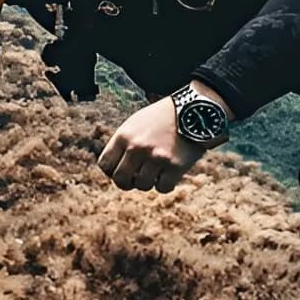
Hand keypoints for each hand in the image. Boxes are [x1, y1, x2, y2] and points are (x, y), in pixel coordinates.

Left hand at [97, 82, 231, 193]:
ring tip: (155, 172)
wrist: (194, 111)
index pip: (105, 165)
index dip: (112, 172)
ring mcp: (156, 157)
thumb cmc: (163, 118)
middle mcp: (137, 147)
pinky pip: (163, 188)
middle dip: (127, 183)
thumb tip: (113, 168)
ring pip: (142, 186)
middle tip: (136, 179)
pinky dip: (165, 185)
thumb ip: (123, 143)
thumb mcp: (136, 123)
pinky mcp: (175, 166)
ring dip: (148, 182)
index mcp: (124, 135)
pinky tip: (169, 175)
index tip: (121, 171)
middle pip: (120, 180)